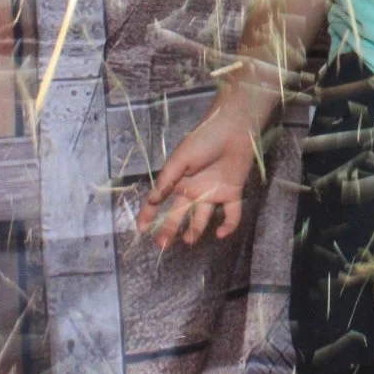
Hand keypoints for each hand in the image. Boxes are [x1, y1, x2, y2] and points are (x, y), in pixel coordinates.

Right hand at [136, 110, 258, 248]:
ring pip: (202, 218)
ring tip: (189, 240)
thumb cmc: (203, 140)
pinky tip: (220, 233)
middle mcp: (194, 190)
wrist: (233, 129)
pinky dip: (229, 225)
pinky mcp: (232, 193)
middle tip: (163, 244)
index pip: (160, 201)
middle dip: (169, 229)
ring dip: (195, 230)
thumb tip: (152, 200)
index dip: (149, 214)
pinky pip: (231, 214)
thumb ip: (167, 179)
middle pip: (179, 214)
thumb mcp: (180, 158)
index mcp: (178, 181)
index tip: (141, 229)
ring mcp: (213, 193)